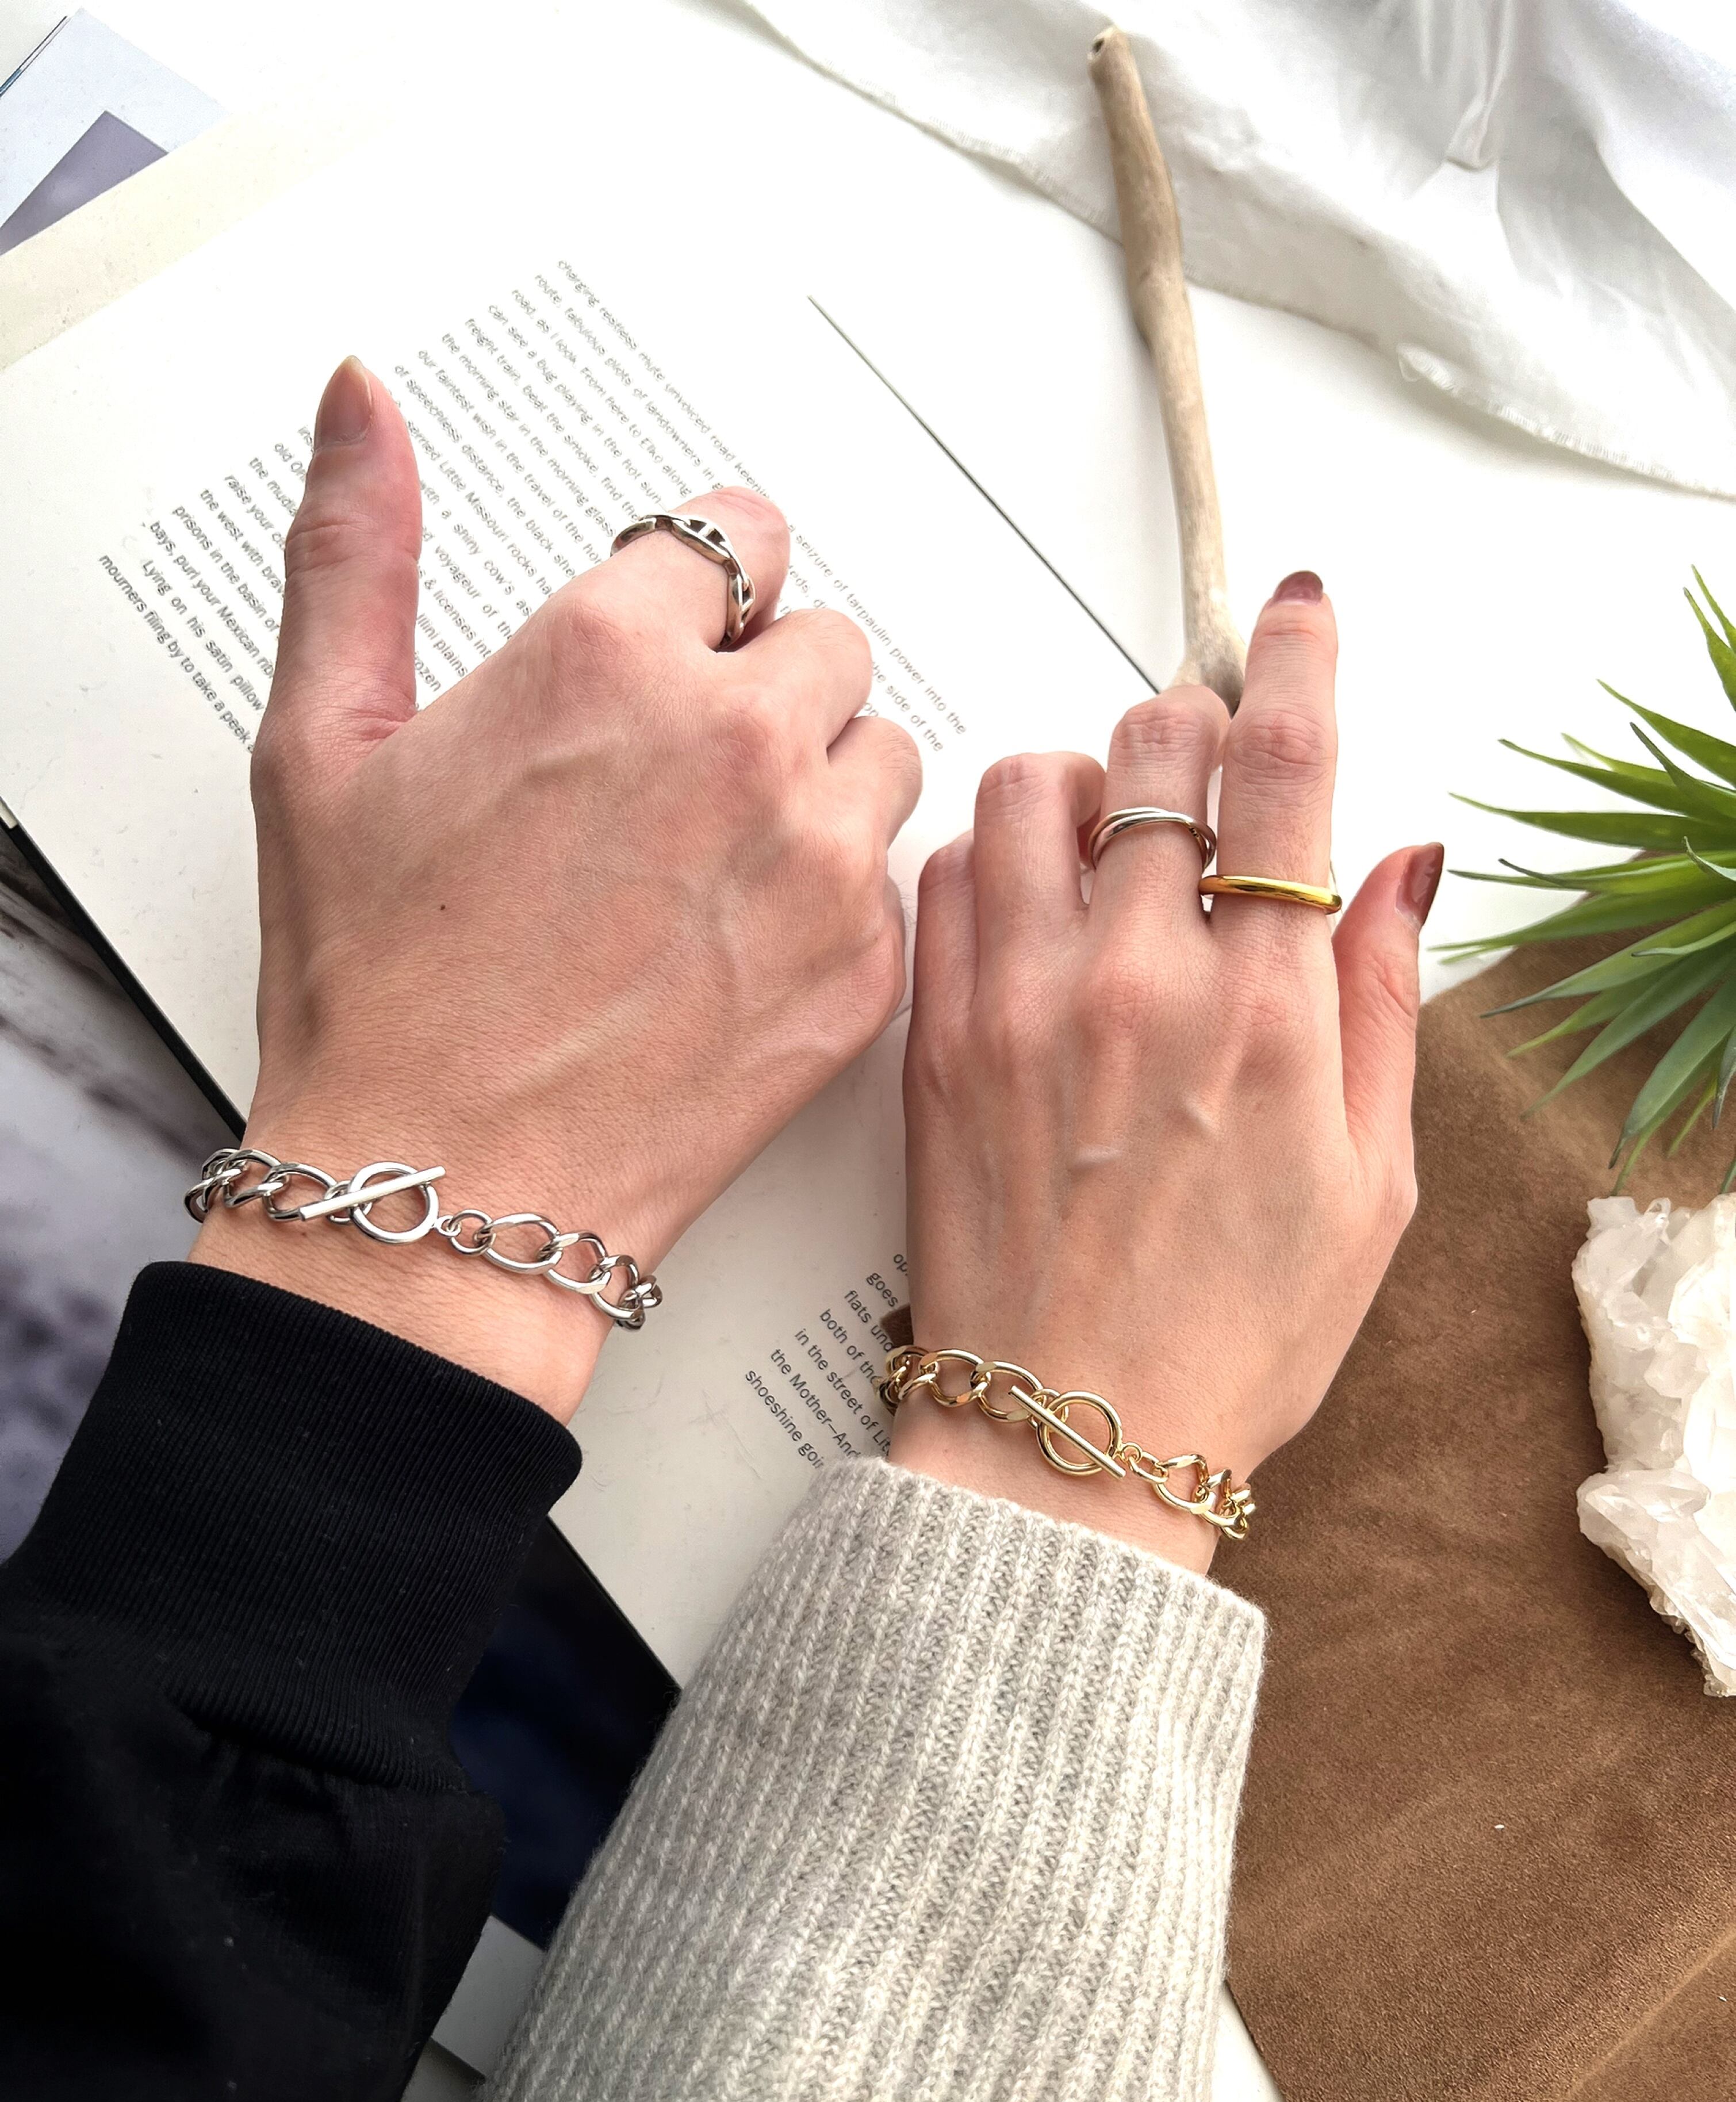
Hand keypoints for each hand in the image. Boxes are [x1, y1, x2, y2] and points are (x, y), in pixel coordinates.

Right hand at [193, 358, 919, 1417]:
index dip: (695, 599)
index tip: (665, 653)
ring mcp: (815, 858)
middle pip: (821, 643)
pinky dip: (830, 899)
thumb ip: (359, 548)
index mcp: (610, 654)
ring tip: (706, 866)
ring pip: (877, 752)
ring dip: (814, 785)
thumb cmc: (376, 985)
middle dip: (759, 689)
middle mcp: (736, 739)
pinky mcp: (863, 965)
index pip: (738, 538)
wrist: (439, 1184)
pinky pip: (890, 878)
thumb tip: (361, 398)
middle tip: (667, 783)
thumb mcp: (324, 742)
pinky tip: (729, 951)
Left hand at [889, 574, 1440, 1569]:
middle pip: (1153, 745)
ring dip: (1085, 782)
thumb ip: (1383, 1007)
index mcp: (1265, 1016)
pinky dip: (992, 853)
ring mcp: (1019, 1004)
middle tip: (1205, 780)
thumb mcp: (1372, 1185)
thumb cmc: (1224, 1336)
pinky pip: (946, 871)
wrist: (1068, 1437)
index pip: (1285, 769)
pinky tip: (1028, 907)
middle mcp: (1135, 986)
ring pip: (1033, 782)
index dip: (1298, 661)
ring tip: (1109, 846)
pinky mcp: (935, 1037)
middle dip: (1192, 730)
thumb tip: (1397, 869)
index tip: (1294, 612)